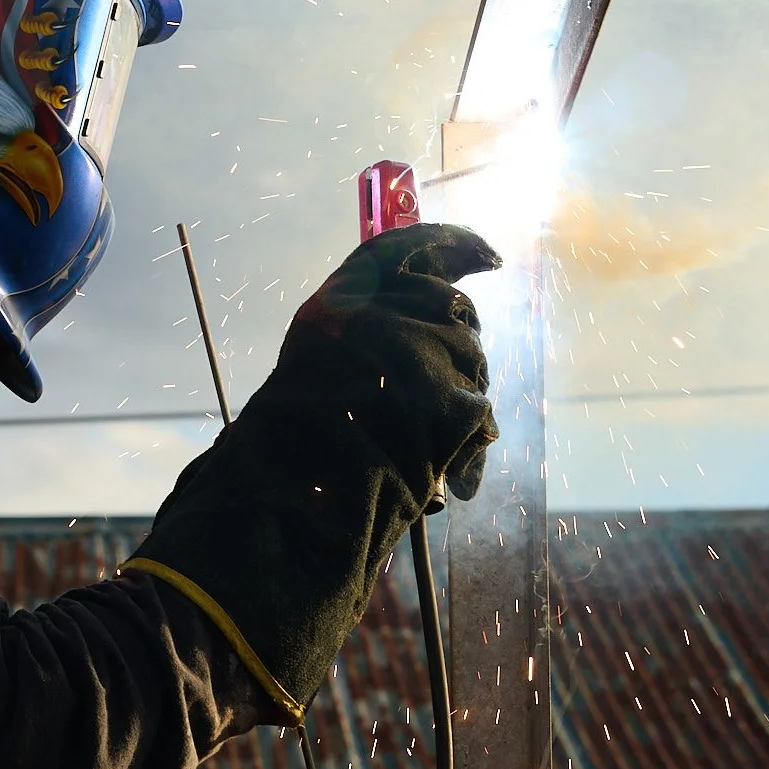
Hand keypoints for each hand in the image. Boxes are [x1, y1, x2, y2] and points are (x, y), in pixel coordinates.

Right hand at [123, 223, 501, 717]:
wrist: (278, 524)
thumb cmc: (280, 466)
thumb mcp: (310, 379)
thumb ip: (358, 344)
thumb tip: (430, 329)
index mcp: (333, 305)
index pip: (408, 247)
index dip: (455, 245)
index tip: (490, 257)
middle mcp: (374, 316)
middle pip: (453, 312)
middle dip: (456, 354)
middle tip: (436, 403)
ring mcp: (415, 357)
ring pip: (473, 365)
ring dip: (462, 406)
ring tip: (428, 454)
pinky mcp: (448, 403)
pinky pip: (481, 417)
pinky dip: (470, 453)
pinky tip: (448, 482)